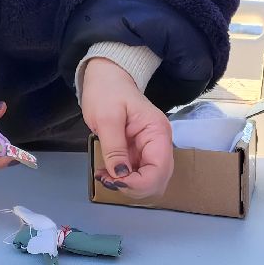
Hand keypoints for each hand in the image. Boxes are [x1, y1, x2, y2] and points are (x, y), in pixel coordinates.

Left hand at [81, 58, 173, 198]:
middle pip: (157, 181)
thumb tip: (121, 175)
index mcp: (158, 132)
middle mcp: (159, 144)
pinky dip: (123, 180)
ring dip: (127, 186)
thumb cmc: (107, 91)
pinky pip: (137, 175)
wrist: (107, 78)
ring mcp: (150, 150)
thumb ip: (114, 147)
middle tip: (107, 179)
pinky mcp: (139, 153)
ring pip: (148, 182)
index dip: (139, 183)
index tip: (115, 181)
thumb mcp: (106, 117)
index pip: (159, 170)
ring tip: (104, 176)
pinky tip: (106, 172)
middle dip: (133, 187)